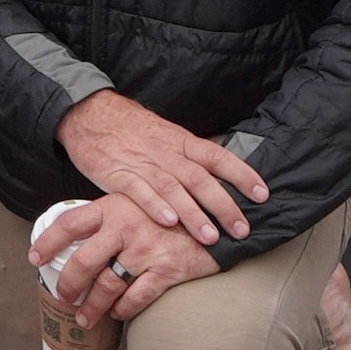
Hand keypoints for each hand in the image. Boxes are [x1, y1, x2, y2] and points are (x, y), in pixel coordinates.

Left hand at [29, 193, 217, 327]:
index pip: (69, 223)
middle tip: (62, 297)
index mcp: (112, 206)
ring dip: (93, 306)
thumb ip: (110, 217)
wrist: (213, 220)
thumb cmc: (168, 212)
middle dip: (69, 284)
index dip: (48, 242)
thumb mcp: (134, 201)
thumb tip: (80, 238)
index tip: (35, 258)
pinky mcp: (166, 270)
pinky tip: (117, 313)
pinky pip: (137, 297)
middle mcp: (125, 227)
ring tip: (84, 317)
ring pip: (108, 285)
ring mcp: (146, 250)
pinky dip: (123, 309)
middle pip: (84, 261)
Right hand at [56, 90, 266, 248]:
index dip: (241, 174)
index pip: (217, 156)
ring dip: (194, 214)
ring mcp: (142, 164)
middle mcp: (166, 153)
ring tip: (210, 237)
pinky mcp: (118, 175)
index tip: (262, 194)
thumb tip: (219, 178)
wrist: (88, 112)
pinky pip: (139, 191)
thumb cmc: (130, 127)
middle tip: (242, 229)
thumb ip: (188, 156)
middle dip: (224, 205)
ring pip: (173, 189)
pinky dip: (155, 206)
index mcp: (180, 141)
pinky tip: (168, 222)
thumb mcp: (164, 134)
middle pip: (200, 179)